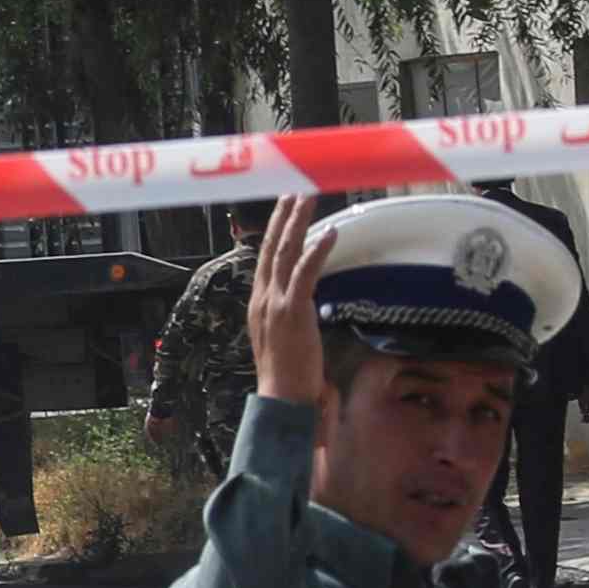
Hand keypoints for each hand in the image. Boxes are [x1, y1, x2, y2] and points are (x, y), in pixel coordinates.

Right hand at [246, 195, 336, 409]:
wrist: (281, 398)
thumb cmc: (287, 374)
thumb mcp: (281, 337)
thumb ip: (287, 315)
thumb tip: (302, 302)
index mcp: (259, 303)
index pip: (266, 258)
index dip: (274, 230)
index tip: (284, 207)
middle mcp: (262, 297)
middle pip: (272, 246)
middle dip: (282, 216)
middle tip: (294, 189)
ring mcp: (275, 303)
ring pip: (286, 252)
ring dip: (298, 221)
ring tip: (309, 197)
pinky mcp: (292, 311)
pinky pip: (305, 273)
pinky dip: (317, 250)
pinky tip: (330, 232)